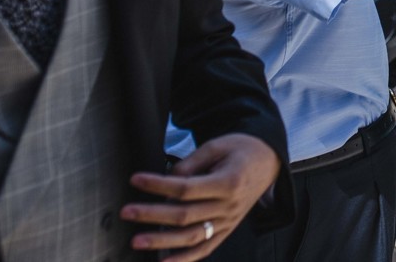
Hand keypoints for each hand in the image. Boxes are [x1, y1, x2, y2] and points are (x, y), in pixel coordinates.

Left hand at [122, 134, 279, 261]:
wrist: (268, 161)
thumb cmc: (242, 150)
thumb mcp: (219, 145)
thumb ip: (192, 162)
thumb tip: (168, 178)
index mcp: (228, 182)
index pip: (186, 188)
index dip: (158, 185)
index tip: (137, 180)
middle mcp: (228, 206)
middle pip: (184, 215)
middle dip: (152, 215)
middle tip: (128, 212)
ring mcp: (228, 221)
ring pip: (192, 237)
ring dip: (162, 242)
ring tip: (137, 241)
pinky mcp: (226, 230)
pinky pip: (205, 249)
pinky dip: (184, 259)